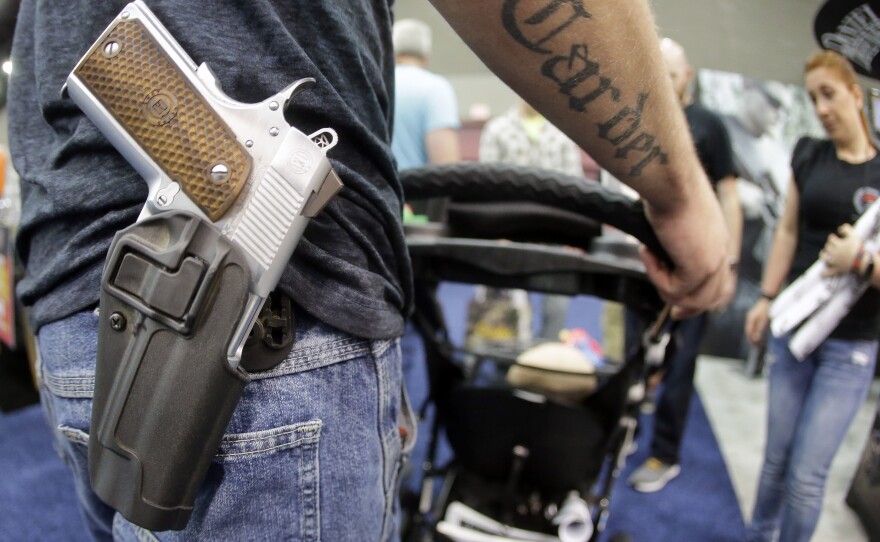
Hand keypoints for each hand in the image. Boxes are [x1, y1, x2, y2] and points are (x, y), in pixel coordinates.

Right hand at [641, 189, 733, 318]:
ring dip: (666, 288)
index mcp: (719, 241)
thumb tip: (657, 251)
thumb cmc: (670, 190)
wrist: (670, 182)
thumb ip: (676, 241)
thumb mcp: (677, 220)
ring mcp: (713, 262)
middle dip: (688, 309)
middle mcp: (721, 252)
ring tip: (651, 263)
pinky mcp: (699, 268)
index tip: (681, 309)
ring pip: (693, 300)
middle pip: (713, 299)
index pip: (721, 283)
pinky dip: (655, 275)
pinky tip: (648, 253)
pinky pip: (675, 290)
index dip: (702, 300)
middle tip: (671, 312)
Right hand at [744, 298, 770, 345]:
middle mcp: (750, 318)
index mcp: (750, 320)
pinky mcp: (756, 315)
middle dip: (752, 339)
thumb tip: (756, 339)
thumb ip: (759, 329)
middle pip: (749, 331)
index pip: (748, 332)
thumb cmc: (767, 309)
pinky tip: (761, 333)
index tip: (755, 346)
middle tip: (756, 346)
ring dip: (754, 335)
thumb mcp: (764, 320)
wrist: (769, 298)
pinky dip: (756, 331)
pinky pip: (755, 325)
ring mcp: (752, 316)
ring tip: (759, 341)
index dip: (751, 340)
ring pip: (752, 328)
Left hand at [820, 223, 860, 276]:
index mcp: (837, 244)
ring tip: (823, 254)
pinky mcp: (837, 270)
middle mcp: (833, 253)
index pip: (831, 239)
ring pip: (825, 258)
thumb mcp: (854, 235)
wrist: (861, 261)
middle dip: (829, 245)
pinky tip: (821, 273)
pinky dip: (824, 273)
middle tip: (832, 245)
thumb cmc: (858, 247)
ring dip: (823, 255)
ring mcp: (834, 262)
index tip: (834, 237)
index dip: (832, 237)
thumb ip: (847, 229)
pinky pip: (829, 272)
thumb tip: (840, 228)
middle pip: (827, 247)